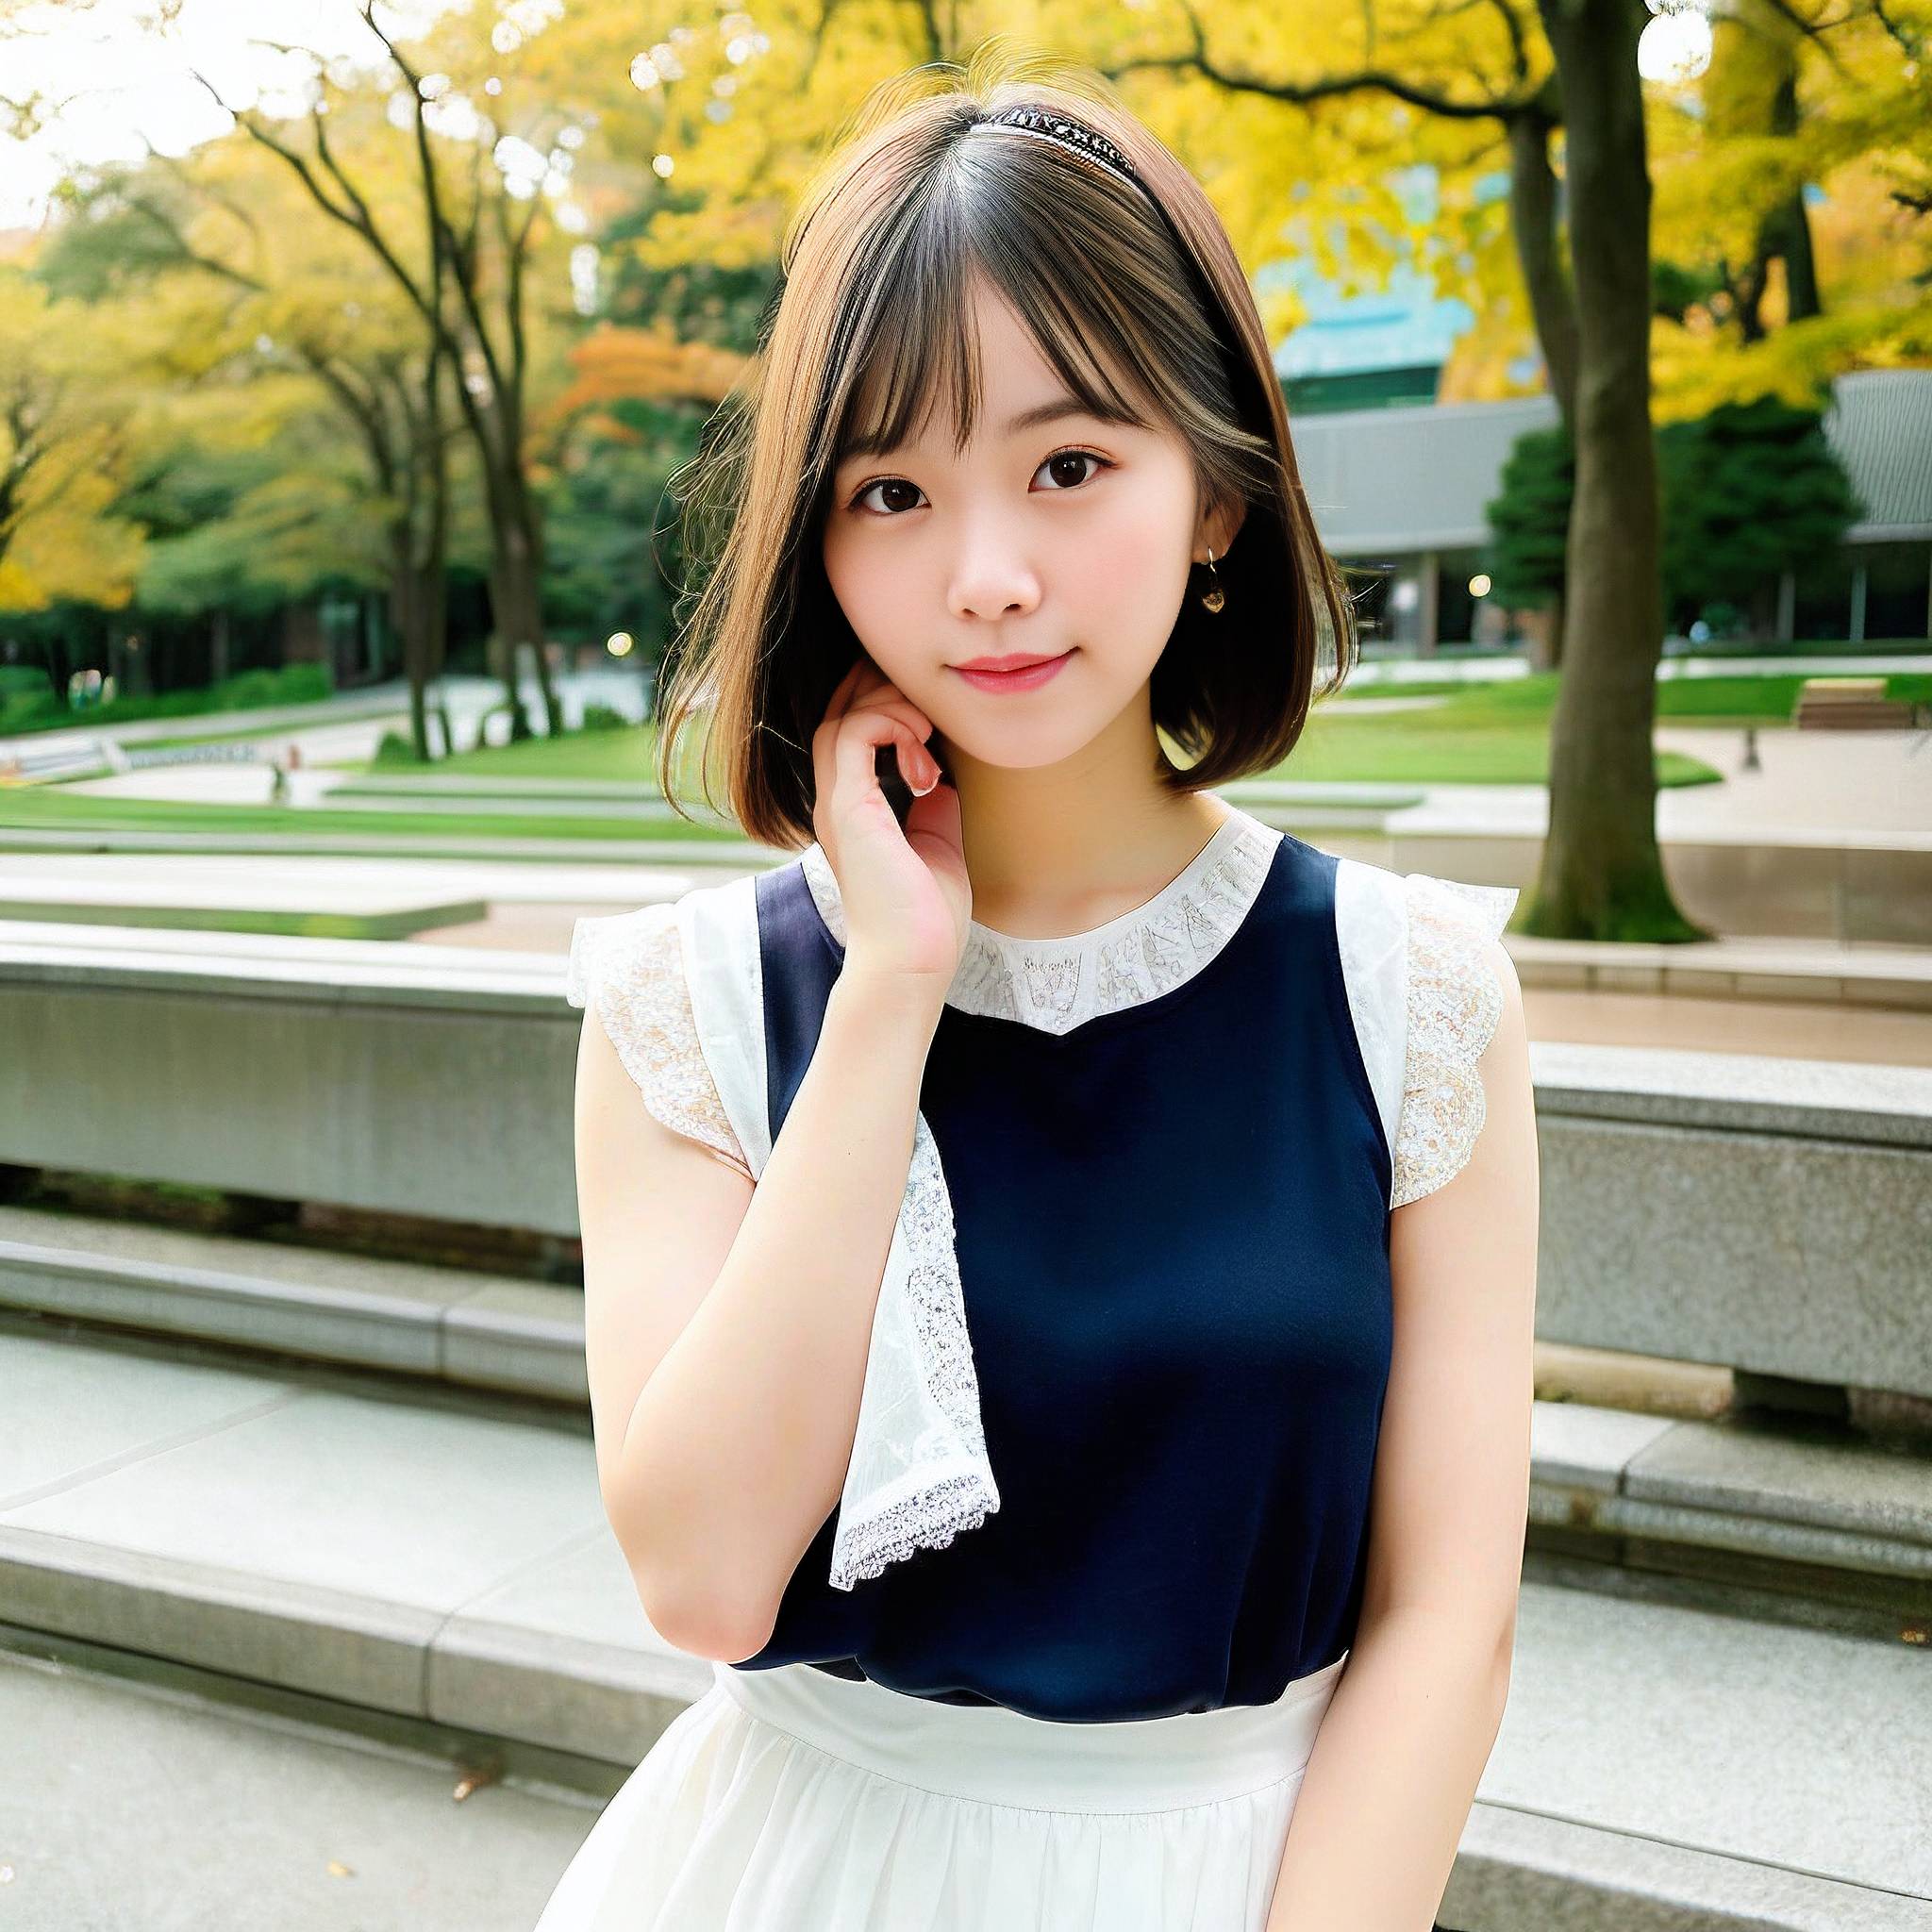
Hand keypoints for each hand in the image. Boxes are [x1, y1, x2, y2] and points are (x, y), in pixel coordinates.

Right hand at [809, 657, 968, 992]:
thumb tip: (947, 775)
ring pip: (840, 717)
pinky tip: (921, 745)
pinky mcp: (849, 809)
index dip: (880, 704)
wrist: (913, 964)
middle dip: (881, 692)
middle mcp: (837, 803)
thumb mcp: (938, 846)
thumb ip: (935, 806)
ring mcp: (837, 805)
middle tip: (926, 701)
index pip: (849, 733)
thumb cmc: (926, 922)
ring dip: (887, 706)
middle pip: (837, 713)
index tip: (927, 711)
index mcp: (854, 811)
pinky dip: (889, 723)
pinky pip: (853, 733)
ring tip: (925, 727)